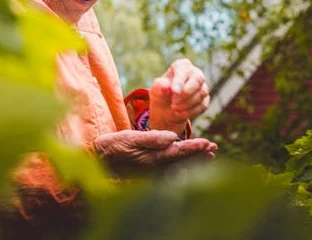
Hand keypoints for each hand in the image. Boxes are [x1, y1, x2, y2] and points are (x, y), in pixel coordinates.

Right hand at [93, 130, 216, 175]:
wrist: (98, 161)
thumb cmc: (113, 146)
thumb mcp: (130, 137)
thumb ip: (152, 138)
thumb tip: (173, 137)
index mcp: (153, 158)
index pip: (179, 152)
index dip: (195, 147)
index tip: (208, 143)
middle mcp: (155, 168)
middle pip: (183, 162)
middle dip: (199, 155)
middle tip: (214, 148)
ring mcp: (153, 174)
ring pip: (179, 168)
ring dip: (194, 161)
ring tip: (207, 156)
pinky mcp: (148, 175)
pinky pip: (171, 172)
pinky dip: (182, 167)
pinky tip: (187, 165)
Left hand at [149, 59, 209, 133]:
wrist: (166, 109)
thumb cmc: (161, 93)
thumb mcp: (156, 90)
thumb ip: (159, 86)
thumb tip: (166, 86)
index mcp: (182, 66)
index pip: (184, 69)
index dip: (179, 81)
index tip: (173, 92)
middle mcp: (195, 73)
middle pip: (198, 79)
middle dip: (186, 93)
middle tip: (173, 103)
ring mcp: (202, 86)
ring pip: (201, 93)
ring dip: (187, 104)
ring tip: (174, 108)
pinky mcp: (205, 100)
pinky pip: (203, 105)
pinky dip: (190, 111)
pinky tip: (179, 113)